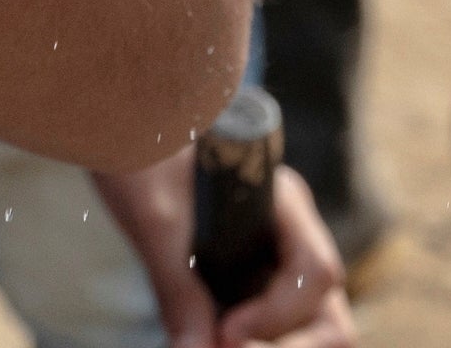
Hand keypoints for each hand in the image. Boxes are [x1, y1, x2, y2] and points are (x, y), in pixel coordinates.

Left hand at [95, 157, 355, 347]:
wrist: (124, 125)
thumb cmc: (141, 151)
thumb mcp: (153, 218)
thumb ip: (178, 289)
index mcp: (283, 201)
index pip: (314, 272)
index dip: (277, 315)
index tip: (225, 334)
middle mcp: (293, 231)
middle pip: (327, 307)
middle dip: (291, 344)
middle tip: (225, 347)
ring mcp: (278, 254)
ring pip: (309, 320)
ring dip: (272, 343)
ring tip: (215, 343)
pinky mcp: (252, 273)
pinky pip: (274, 322)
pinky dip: (252, 338)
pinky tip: (209, 338)